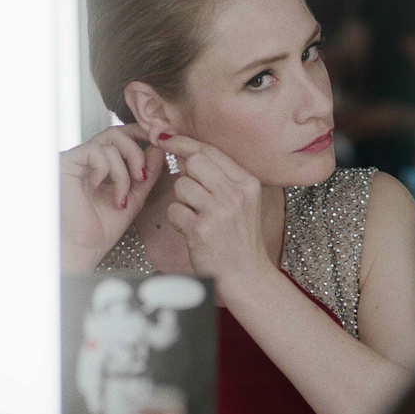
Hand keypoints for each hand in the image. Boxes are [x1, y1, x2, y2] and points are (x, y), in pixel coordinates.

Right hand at [60, 124, 163, 270]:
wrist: (84, 248)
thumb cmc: (103, 228)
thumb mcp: (135, 195)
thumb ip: (148, 172)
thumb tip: (159, 148)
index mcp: (101, 163)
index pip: (121, 135)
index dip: (140, 133)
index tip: (158, 142)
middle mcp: (86, 158)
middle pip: (116, 133)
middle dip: (136, 153)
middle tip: (141, 177)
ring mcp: (75, 160)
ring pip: (110, 143)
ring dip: (123, 172)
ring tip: (121, 197)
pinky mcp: (65, 163)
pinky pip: (95, 152)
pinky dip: (107, 171)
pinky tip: (100, 189)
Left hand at [157, 135, 272, 284]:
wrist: (246, 274)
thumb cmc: (240, 238)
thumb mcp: (243, 202)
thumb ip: (222, 178)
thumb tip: (188, 155)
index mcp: (248, 183)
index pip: (211, 151)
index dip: (184, 142)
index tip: (166, 139)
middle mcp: (236, 194)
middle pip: (195, 162)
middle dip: (186, 175)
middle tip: (194, 195)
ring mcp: (219, 211)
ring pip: (181, 186)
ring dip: (182, 201)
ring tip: (196, 216)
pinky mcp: (201, 229)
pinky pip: (174, 210)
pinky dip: (178, 221)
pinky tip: (191, 230)